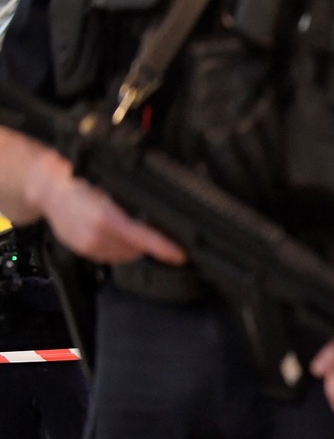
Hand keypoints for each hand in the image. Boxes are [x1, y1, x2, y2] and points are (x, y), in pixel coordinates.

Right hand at [34, 155, 183, 264]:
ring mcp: (90, 247)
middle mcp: (96, 235)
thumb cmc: (79, 182)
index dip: (162, 246)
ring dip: (135, 245)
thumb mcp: (110, 184)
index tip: (179, 255)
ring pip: (127, 254)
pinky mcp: (86, 253)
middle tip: (152, 226)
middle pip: (138, 247)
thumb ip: (134, 200)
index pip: (140, 236)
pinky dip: (121, 247)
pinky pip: (114, 256)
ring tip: (127, 225)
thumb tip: (163, 212)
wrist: (49, 191)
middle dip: (150, 240)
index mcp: (104, 217)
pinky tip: (115, 232)